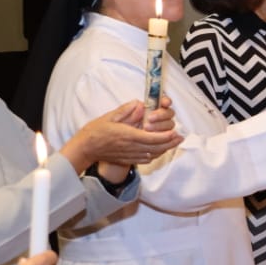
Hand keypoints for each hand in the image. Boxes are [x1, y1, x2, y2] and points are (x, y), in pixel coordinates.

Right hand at [67, 99, 183, 174]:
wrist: (85, 149)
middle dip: (170, 142)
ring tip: (174, 142)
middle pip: (155, 147)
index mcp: (127, 136)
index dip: (164, 137)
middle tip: (180, 137)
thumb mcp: (109, 117)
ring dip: (165, 149)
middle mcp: (130, 147)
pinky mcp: (128, 160)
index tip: (174, 133)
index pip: (150, 138)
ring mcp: (130, 155)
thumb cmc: (96, 131)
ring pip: (152, 154)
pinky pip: (146, 159)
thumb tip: (140, 105)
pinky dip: (155, 154)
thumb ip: (126, 111)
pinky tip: (160, 149)